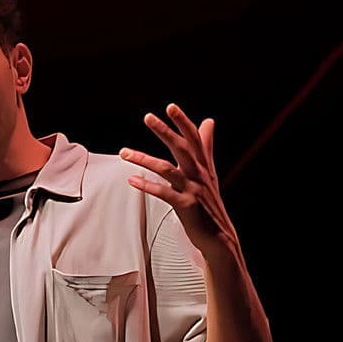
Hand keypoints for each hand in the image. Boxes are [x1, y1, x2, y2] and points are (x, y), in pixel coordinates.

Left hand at [120, 103, 240, 261]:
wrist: (219, 235)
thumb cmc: (209, 201)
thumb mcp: (209, 171)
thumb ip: (206, 146)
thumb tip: (209, 120)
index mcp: (203, 164)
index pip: (194, 138)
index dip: (183, 122)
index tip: (170, 106)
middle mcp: (199, 174)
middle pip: (181, 148)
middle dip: (165, 131)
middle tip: (148, 117)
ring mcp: (193, 189)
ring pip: (166, 169)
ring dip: (143, 159)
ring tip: (123, 152)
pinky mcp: (186, 206)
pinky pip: (164, 193)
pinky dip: (146, 186)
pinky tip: (131, 179)